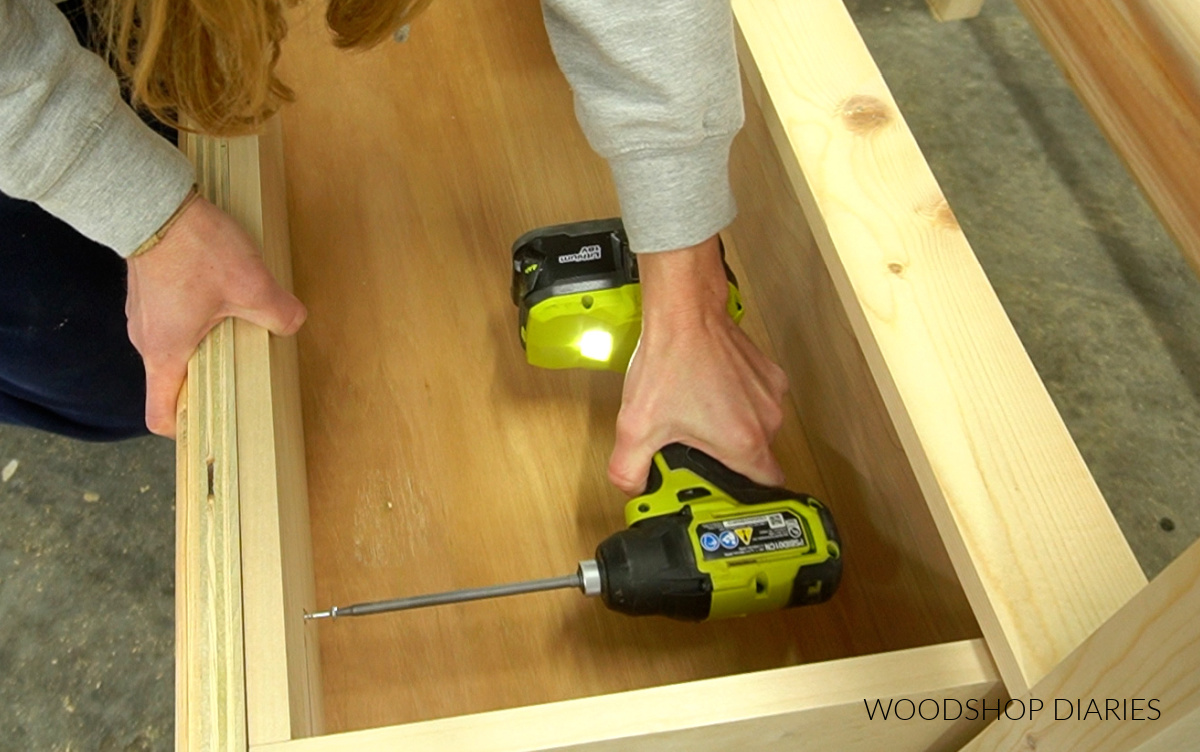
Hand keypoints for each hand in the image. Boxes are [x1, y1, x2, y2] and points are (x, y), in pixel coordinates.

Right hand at [125, 195, 306, 436]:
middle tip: (242, 374)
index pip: (159, 414)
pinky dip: (195, 320)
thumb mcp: (252, 287)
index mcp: (165, 354)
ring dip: (204, 346)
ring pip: (174, 345)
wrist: (154, 200)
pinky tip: (222, 299)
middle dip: (207, 383)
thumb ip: (280, 314)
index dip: (182, 430)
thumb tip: (292, 325)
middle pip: (172, 380)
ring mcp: (143, 313)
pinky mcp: (148, 288)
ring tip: (238, 332)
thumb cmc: (195, 251)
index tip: (209, 428)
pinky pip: (172, 318)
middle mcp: (146, 340)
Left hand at [608, 235, 787, 494]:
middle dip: (727, 459)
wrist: (685, 311)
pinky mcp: (769, 373)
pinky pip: (756, 402)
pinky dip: (737, 402)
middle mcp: (767, 420)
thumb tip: (634, 491)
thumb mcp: (635, 426)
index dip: (745, 496)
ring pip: (757, 428)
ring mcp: (771, 395)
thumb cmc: (669, 362)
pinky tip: (708, 391)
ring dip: (732, 428)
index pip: (766, 489)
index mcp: (744, 442)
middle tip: (696, 448)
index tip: (725, 492)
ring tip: (698, 415)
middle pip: (756, 459)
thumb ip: (629, 471)